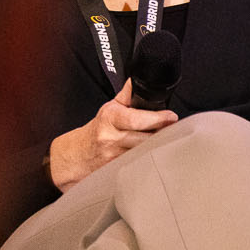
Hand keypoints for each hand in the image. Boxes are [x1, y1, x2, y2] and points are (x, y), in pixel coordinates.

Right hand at [47, 80, 177, 190]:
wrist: (76, 155)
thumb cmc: (97, 130)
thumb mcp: (110, 109)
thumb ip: (128, 95)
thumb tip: (138, 79)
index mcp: (110, 118)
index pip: (137, 119)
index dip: (157, 118)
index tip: (171, 117)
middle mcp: (111, 137)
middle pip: (147, 137)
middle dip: (163, 133)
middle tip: (173, 129)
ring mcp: (115, 156)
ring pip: (146, 151)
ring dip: (159, 146)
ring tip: (163, 140)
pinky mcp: (119, 171)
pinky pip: (141, 164)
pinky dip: (150, 158)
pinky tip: (153, 154)